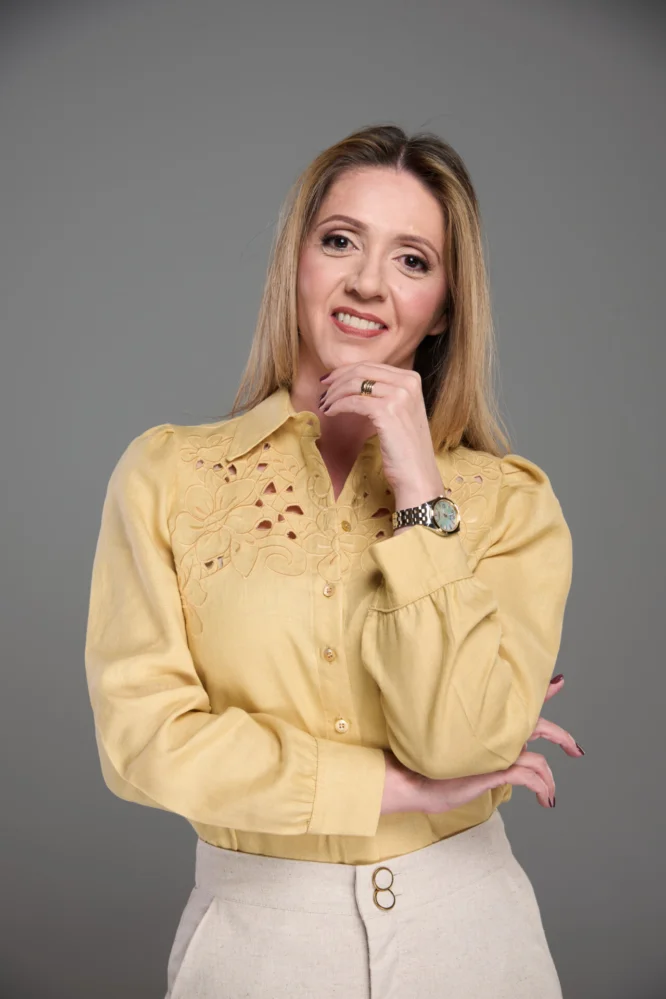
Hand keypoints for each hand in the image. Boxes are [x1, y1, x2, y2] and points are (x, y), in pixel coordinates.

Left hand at [319, 363, 442, 502]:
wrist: (417, 473)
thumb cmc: (406, 447)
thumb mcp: (400, 411)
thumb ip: (384, 392)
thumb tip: (352, 381)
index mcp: (411, 378)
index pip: (371, 366)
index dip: (345, 371)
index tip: (329, 381)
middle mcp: (408, 382)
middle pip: (361, 371)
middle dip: (336, 380)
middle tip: (323, 392)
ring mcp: (399, 396)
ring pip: (354, 384)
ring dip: (334, 394)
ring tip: (324, 405)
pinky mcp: (387, 412)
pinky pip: (353, 402)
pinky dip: (337, 406)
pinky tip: (330, 413)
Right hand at [381, 676, 583, 814]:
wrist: (412, 779)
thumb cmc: (428, 769)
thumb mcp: (457, 756)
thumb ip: (477, 748)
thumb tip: (494, 753)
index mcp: (485, 726)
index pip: (518, 705)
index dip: (541, 693)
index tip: (559, 683)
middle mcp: (493, 733)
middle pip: (537, 725)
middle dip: (559, 736)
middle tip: (574, 749)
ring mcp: (496, 752)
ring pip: (537, 761)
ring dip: (549, 778)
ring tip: (551, 793)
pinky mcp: (495, 770)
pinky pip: (529, 777)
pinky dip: (541, 788)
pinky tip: (545, 799)